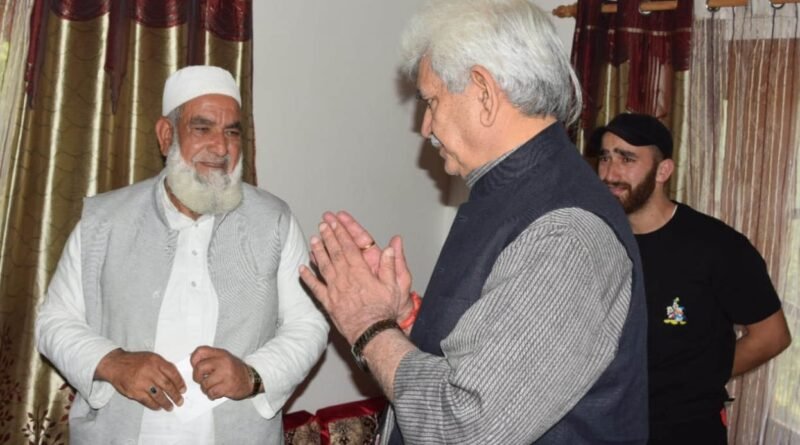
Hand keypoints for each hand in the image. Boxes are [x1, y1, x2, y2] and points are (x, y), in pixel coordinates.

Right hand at [94, 349, 184, 410]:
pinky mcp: (133, 391)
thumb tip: (176, 379)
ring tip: (170, 407)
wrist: (115, 364)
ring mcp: (141, 382)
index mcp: (155, 361)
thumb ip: (163, 366)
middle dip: (175, 395)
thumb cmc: (135, 361)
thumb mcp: (151, 358)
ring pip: (158, 394)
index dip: (179, 382)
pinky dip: (154, 405)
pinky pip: (147, 400)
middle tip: (180, 401)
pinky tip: (158, 407)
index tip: (183, 390)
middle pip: (166, 385)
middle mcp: (149, 371)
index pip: (172, 372)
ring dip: (166, 402)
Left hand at [190, 346, 252, 400]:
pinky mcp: (228, 386)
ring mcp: (226, 374)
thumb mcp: (224, 358)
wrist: (251, 379)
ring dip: (205, 389)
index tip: (195, 366)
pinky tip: (216, 393)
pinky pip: (212, 392)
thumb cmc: (235, 370)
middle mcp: (223, 362)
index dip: (193, 360)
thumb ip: (211, 359)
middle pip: (199, 368)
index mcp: (221, 354)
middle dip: (197, 377)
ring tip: (211, 388)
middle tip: (202, 380)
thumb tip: (193, 364)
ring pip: (205, 383)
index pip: (200, 351)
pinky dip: (212, 395)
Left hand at [299, 213, 406, 343]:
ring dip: (318, 252)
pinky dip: (308, 278)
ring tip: (313, 240)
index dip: (341, 232)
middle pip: (334, 252)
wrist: (371, 333)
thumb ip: (391, 265)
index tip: (336, 222)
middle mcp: (345, 278)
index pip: (349, 247)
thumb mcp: (396, 286)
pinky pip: (315, 288)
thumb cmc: (384, 312)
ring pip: (323, 266)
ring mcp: (335, 290)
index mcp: (361, 272)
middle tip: (322, 224)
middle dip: (328, 236)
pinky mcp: (328, 302)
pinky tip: (302, 269)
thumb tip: (391, 247)